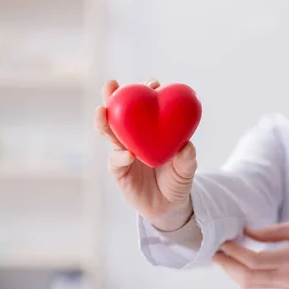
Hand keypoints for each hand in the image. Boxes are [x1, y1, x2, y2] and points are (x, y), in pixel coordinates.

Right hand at [94, 78, 197, 231]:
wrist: (169, 206)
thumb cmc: (177, 179)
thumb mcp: (187, 169)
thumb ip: (187, 158)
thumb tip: (186, 146)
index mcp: (150, 129)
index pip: (146, 106)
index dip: (146, 92)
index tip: (152, 83)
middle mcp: (133, 136)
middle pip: (120, 114)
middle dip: (113, 97)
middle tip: (111, 85)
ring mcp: (123, 152)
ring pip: (110, 134)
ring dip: (104, 121)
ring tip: (101, 111)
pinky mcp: (119, 171)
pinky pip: (116, 161)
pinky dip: (120, 156)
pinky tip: (127, 154)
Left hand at [213, 220, 288, 288]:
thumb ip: (272, 231)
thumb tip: (247, 231)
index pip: (256, 261)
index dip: (236, 252)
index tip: (224, 241)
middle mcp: (286, 276)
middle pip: (248, 277)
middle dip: (227, 265)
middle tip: (214, 251)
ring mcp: (284, 284)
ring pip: (250, 284)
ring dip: (232, 271)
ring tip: (221, 256)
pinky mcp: (283, 287)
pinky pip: (257, 284)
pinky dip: (242, 274)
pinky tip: (236, 262)